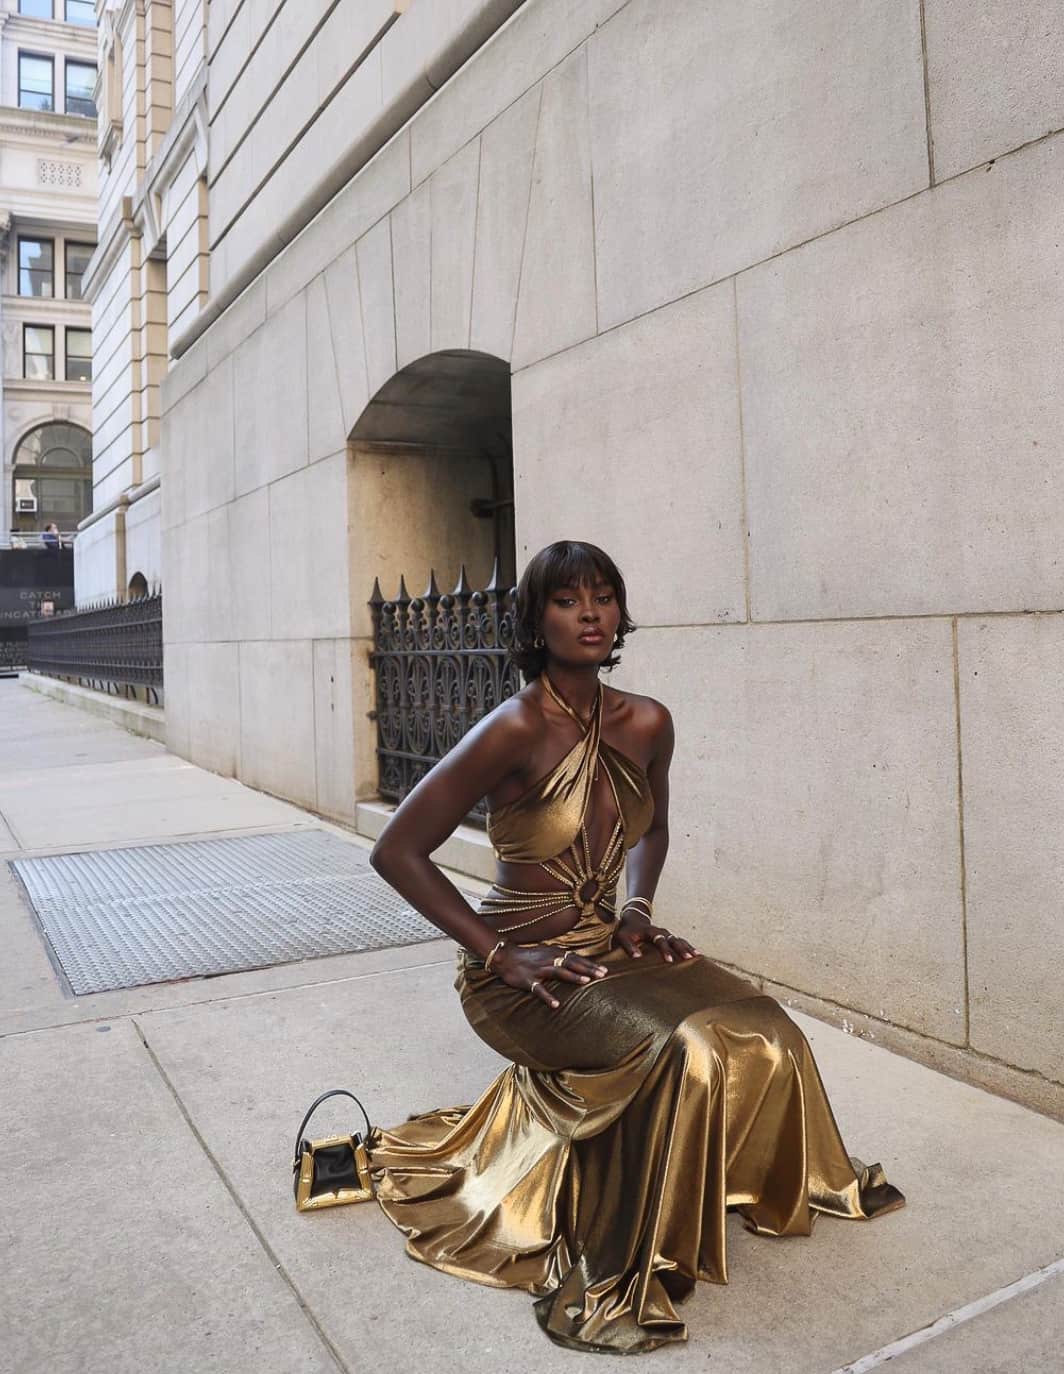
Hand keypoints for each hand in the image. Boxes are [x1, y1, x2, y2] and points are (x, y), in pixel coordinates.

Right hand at [493, 942, 607, 1009]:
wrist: (506, 957)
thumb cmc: (529, 956)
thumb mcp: (547, 953)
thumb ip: (562, 957)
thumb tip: (579, 962)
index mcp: (554, 953)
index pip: (576, 958)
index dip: (590, 964)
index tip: (605, 970)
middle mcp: (549, 959)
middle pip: (571, 963)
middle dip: (587, 968)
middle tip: (602, 974)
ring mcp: (539, 969)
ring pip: (558, 972)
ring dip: (573, 976)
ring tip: (586, 981)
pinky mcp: (528, 980)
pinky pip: (539, 990)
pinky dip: (548, 997)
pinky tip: (556, 1005)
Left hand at [615, 912, 698, 962]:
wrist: (634, 919)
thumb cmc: (627, 931)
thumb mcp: (623, 937)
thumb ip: (629, 946)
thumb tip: (637, 958)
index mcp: (651, 931)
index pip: (660, 940)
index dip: (665, 950)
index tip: (670, 961)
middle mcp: (662, 931)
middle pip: (674, 939)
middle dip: (681, 949)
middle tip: (688, 958)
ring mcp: (667, 934)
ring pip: (680, 940)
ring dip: (688, 947)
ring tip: (698, 956)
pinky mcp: (669, 937)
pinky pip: (681, 941)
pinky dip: (689, 947)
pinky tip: (697, 955)